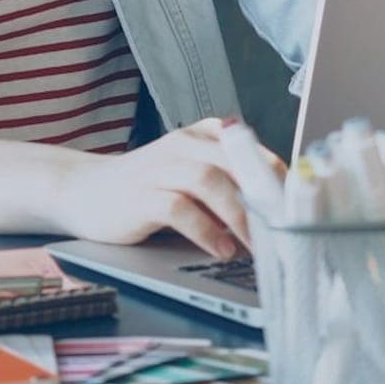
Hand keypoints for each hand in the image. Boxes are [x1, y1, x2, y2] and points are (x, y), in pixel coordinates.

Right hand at [56, 118, 280, 258]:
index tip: (301, 210)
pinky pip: (180, 208)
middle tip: (287, 231)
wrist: (83, 191)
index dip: (280, 181)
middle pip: (238, 163)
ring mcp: (162, 167)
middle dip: (266, 199)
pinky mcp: (142, 195)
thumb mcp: (192, 174)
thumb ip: (229, 182)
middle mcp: (185, 144)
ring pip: (211, 181)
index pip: (254, 151)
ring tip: (257, 245)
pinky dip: (206, 230)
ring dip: (240, 215)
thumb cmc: (148, 188)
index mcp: (204, 135)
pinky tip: (222, 249)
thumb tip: (277, 213)